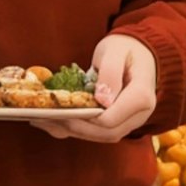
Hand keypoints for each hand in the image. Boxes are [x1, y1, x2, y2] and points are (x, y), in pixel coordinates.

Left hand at [30, 34, 156, 143]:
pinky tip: (52, 122)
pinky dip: (73, 130)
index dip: (87, 118)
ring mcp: (128, 121)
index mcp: (141, 97)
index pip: (112, 120)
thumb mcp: (115, 52)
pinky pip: (97, 133)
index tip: (64, 108)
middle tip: (48, 116)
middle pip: (106, 133)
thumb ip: (110, 73)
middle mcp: (138, 115)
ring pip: (100, 136)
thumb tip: (102, 100)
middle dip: (75, 127)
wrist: (138, 53)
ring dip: (71, 130)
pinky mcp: (117, 123)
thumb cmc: (125, 49)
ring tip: (44, 119)